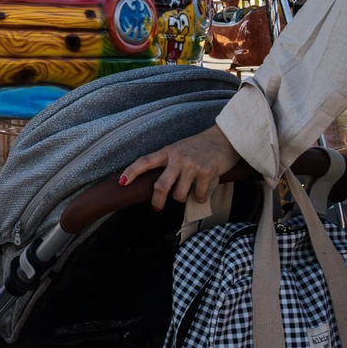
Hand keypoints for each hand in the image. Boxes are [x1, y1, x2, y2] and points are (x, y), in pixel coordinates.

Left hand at [119, 125, 242, 211]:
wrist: (224, 139)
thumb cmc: (200, 146)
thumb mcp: (179, 149)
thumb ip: (169, 162)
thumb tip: (159, 185)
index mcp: (168, 152)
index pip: (145, 161)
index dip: (132, 172)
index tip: (122, 182)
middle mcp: (177, 158)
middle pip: (160, 186)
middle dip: (157, 201)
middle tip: (157, 208)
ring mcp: (191, 166)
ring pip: (179, 195)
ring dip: (183, 198)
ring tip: (189, 191)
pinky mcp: (206, 173)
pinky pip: (198, 196)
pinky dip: (200, 198)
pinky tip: (202, 192)